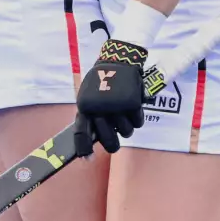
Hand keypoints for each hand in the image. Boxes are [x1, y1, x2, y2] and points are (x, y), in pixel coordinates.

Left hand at [75, 39, 146, 154]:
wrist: (119, 60)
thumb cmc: (103, 79)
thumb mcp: (89, 95)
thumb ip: (89, 114)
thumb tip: (93, 137)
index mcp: (85, 107)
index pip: (81, 134)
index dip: (84, 150)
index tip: (88, 160)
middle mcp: (100, 109)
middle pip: (108, 140)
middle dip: (112, 145)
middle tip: (114, 145)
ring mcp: (117, 107)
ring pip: (126, 132)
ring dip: (126, 128)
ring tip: (124, 116)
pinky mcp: (133, 104)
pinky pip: (138, 122)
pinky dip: (137, 119)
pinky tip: (133, 109)